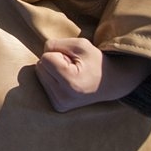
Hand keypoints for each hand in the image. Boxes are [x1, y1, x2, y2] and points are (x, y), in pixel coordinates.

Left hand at [36, 37, 150, 111]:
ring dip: (53, 70)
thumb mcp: (80, 45)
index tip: (75, 61)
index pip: (45, 58)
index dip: (59, 53)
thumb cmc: (95, 61)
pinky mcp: (58, 107)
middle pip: (40, 66)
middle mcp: (63, 98)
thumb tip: (39, 55)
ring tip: (72, 74)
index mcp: (70, 83)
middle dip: (54, 62)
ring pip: (40, 74)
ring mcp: (60, 104)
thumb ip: (56, 44)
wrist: (111, 83)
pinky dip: (53, 79)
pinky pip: (43, 84)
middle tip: (74, 67)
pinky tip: (68, 82)